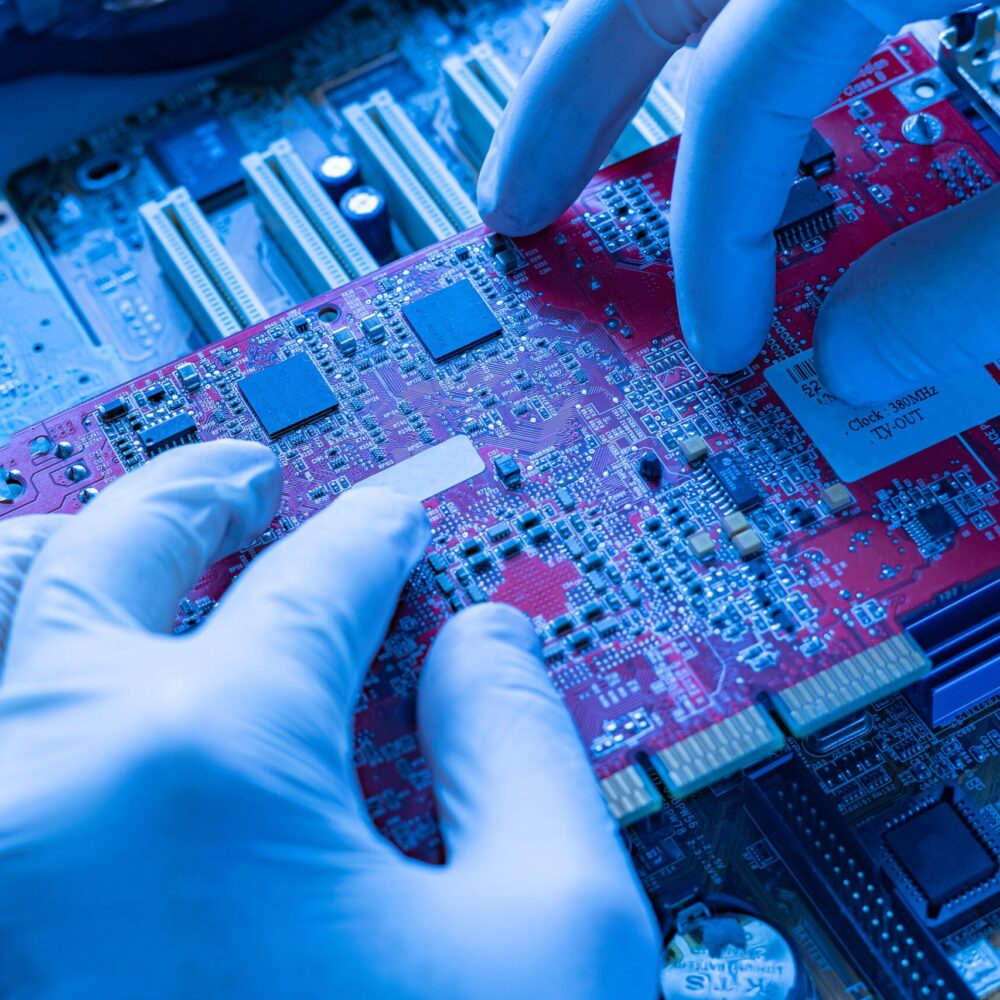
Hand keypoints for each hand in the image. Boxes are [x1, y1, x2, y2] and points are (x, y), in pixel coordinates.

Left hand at [0, 441, 657, 999]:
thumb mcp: (553, 945)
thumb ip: (531, 748)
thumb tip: (485, 642)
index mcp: (211, 768)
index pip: (323, 582)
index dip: (380, 537)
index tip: (400, 521)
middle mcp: (45, 780)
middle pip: (123, 552)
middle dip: (202, 493)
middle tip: (248, 471)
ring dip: (52, 548)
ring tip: (110, 527)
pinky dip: (6, 666)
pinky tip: (41, 667)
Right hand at [479, 0, 994, 402]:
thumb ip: (976, 279)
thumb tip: (858, 366)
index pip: (747, 95)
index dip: (717, 238)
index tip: (719, 344)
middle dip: (562, 105)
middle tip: (517, 208)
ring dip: (614, 61)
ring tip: (574, 149)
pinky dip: (707, 36)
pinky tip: (713, 92)